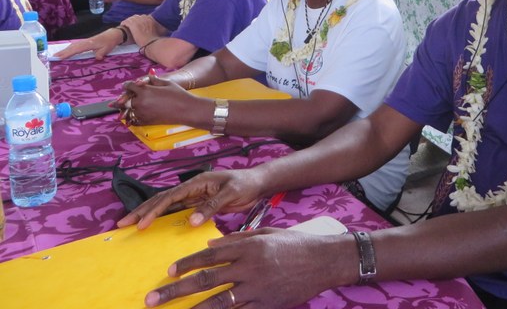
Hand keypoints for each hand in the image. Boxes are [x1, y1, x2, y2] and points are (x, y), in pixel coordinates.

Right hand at [54, 30, 121, 60]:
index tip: (60, 57)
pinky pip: (75, 45)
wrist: (112, 35)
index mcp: (89, 44)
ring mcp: (84, 42)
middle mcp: (85, 42)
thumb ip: (101, 53)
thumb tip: (97, 58)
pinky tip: (66, 51)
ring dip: (64, 50)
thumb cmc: (109, 42)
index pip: (76, 49)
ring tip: (57, 55)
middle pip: (72, 47)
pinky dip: (69, 48)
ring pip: (72, 46)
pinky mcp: (85, 42)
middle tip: (53, 57)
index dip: (68, 53)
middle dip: (62, 52)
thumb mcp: (107, 49)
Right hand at [118, 169, 264, 229]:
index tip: (142, 223)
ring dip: (150, 214)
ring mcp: (194, 196)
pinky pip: (178, 211)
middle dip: (142, 211)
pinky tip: (155, 226)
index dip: (154, 210)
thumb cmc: (245, 184)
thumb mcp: (230, 193)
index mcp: (197, 182)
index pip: (171, 197)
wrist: (257, 183)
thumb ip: (211, 207)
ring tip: (132, 224)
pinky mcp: (199, 203)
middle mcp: (192, 188)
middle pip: (163, 200)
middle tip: (123, 223)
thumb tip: (190, 222)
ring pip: (167, 206)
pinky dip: (164, 217)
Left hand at [121, 14, 160, 45]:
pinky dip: (124, 23)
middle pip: (136, 17)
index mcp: (150, 19)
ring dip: (128, 21)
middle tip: (131, 24)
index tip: (138, 23)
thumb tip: (156, 28)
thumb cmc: (154, 40)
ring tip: (126, 25)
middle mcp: (144, 18)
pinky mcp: (133, 25)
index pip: (143, 16)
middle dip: (133, 20)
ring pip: (130, 19)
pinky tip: (123, 25)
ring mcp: (139, 21)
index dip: (139, 20)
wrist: (151, 43)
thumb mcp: (157, 31)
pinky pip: (126, 22)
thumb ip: (156, 27)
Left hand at [121, 74, 197, 125]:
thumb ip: (153, 80)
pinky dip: (131, 119)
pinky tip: (129, 119)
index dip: (127, 85)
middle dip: (121, 99)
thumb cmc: (178, 94)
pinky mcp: (146, 121)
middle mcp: (140, 102)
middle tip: (114, 102)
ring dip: (124, 110)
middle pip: (125, 100)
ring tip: (119, 112)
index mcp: (144, 91)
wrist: (186, 110)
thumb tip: (144, 79)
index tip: (125, 86)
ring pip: (128, 111)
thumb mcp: (166, 82)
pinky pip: (134, 120)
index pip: (129, 87)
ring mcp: (143, 113)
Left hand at [143, 230, 348, 308]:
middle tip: (153, 298)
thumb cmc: (294, 243)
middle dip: (176, 290)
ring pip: (217, 302)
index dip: (187, 263)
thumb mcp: (265, 233)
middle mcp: (249, 267)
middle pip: (206, 280)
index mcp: (248, 246)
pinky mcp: (266, 304)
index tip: (168, 271)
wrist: (324, 260)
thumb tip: (211, 244)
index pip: (210, 255)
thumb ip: (238, 239)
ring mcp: (257, 289)